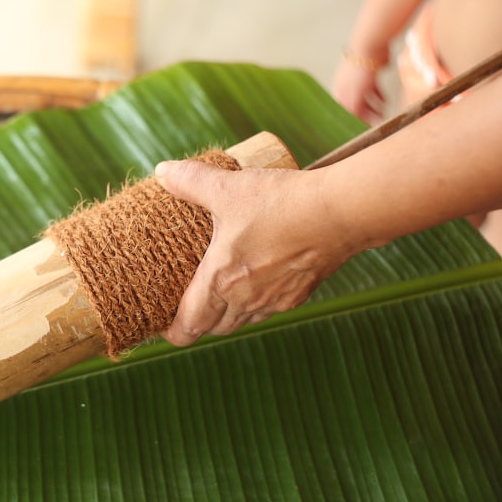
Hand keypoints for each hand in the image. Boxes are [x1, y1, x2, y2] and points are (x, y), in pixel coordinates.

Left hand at [153, 159, 357, 346]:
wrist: (340, 213)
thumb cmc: (280, 203)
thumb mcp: (228, 188)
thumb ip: (191, 181)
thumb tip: (161, 170)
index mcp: (221, 281)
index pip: (189, 325)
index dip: (173, 331)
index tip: (162, 325)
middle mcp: (246, 300)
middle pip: (213, 328)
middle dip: (197, 323)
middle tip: (184, 307)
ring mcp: (275, 301)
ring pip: (242, 321)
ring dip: (226, 315)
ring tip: (217, 295)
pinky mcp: (299, 294)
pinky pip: (269, 309)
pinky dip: (255, 303)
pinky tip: (256, 281)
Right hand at [331, 61, 386, 123]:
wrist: (370, 47)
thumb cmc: (359, 72)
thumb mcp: (355, 96)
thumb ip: (354, 112)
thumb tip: (353, 126)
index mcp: (340, 93)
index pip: (345, 112)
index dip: (354, 121)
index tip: (364, 129)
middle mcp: (347, 88)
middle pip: (357, 106)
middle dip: (367, 116)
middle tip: (377, 124)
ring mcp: (359, 81)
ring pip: (366, 99)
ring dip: (375, 107)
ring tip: (384, 113)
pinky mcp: (371, 75)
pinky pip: (374, 90)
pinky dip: (380, 96)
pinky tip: (386, 100)